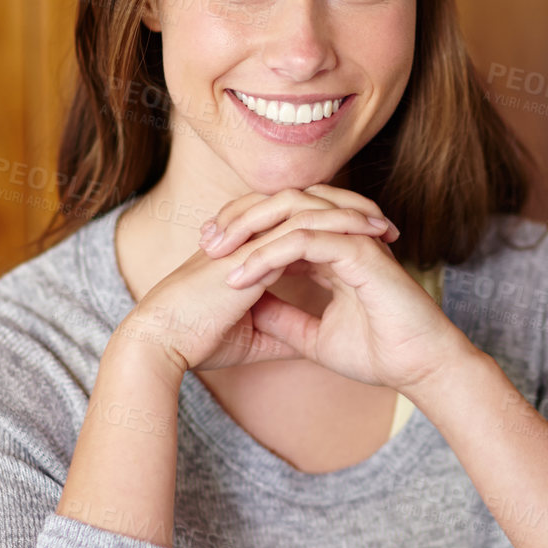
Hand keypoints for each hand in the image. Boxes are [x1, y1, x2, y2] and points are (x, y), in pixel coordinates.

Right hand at [114, 186, 395, 379]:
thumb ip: (284, 330)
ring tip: (384, 223)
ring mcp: (251, 236)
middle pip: (308, 204)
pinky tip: (364, 234)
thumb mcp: (253, 339)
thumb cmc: (197, 340)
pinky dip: (337, 225)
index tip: (370, 242)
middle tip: (385, 222)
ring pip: (308, 207)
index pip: (300, 225)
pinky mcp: (252, 247)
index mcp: (250, 249)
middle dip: (349, 209)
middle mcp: (252, 235)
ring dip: (349, 212)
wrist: (162, 343)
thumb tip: (311, 341)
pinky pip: (302, 225)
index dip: (334, 229)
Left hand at [197, 184, 468, 393]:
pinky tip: (244, 273)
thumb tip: (247, 308)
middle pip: (282, 207)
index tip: (208, 254)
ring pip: (292, 213)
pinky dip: (272, 253)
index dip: (244, 233)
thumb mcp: (314, 338)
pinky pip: (307, 238)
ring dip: (249, 231)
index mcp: (333, 252)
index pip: (282, 225)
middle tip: (205, 242)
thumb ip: (284, 319)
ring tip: (216, 254)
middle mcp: (342, 237)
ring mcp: (354, 239)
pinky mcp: (362, 251)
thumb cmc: (379, 353)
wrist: (419, 369)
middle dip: (240, 220)